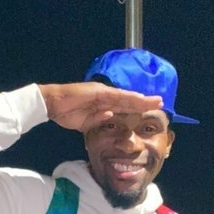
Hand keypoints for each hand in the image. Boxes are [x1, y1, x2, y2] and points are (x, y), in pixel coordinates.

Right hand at [38, 83, 162, 132]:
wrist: (52, 104)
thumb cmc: (66, 113)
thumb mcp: (86, 122)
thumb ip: (99, 119)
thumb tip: (111, 117)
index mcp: (103, 103)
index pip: (124, 106)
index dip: (137, 108)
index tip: (150, 111)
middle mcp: (105, 95)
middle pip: (129, 99)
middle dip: (145, 102)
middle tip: (161, 102)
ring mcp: (102, 92)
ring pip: (126, 96)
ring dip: (142, 99)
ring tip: (156, 100)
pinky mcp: (98, 92)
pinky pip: (116, 95)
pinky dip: (129, 97)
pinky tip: (139, 98)